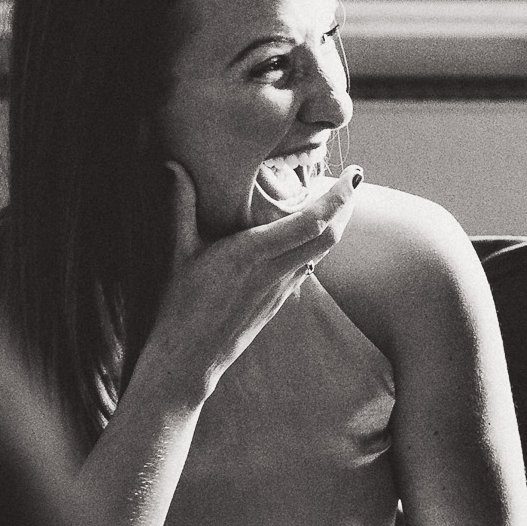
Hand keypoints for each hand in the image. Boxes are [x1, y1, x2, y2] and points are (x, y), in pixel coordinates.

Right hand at [145, 161, 361, 399]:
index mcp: (252, 254)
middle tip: (354, 177)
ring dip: (337, 223)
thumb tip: (172, 165)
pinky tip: (313, 232)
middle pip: (330, 236)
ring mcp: (281, 288)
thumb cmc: (178, 305)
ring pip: (323, 251)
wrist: (189, 360)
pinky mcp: (280, 300)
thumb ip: (180, 207)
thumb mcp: (177, 253)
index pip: (312, 223)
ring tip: (339, 198)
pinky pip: (310, 265)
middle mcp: (275, 271)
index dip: (338, 197)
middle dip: (347, 205)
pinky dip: (320, 243)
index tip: (354, 173)